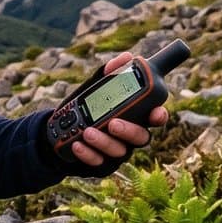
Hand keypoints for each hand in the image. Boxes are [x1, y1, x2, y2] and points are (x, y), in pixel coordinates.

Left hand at [59, 52, 169, 168]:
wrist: (62, 131)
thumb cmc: (88, 107)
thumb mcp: (96, 87)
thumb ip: (110, 73)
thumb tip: (125, 58)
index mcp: (136, 117)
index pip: (155, 117)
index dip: (158, 116)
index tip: (155, 112)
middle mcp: (130, 136)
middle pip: (141, 137)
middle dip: (128, 131)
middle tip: (113, 123)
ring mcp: (117, 152)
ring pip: (119, 151)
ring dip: (103, 142)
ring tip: (87, 132)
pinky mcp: (102, 164)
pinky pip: (98, 162)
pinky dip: (88, 154)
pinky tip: (77, 145)